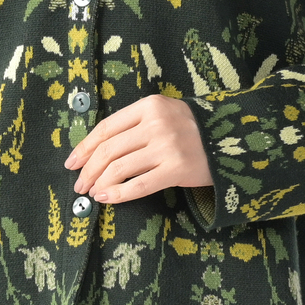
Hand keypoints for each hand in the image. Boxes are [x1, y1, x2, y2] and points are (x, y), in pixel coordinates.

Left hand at [64, 94, 213, 203]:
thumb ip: (134, 124)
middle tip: (79, 184)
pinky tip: (107, 199)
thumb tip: (95, 149)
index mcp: (149, 105)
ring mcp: (167, 146)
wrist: (232, 138)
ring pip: (120, 168)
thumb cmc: (191, 128)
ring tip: (93, 192)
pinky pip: (139, 185)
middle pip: (109, 149)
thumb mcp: (163, 113)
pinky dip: (118, 194)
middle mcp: (156, 123)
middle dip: (88, 170)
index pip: (107, 128)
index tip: (72, 162)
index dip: (85, 147)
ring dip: (100, 183)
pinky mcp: (177, 169)